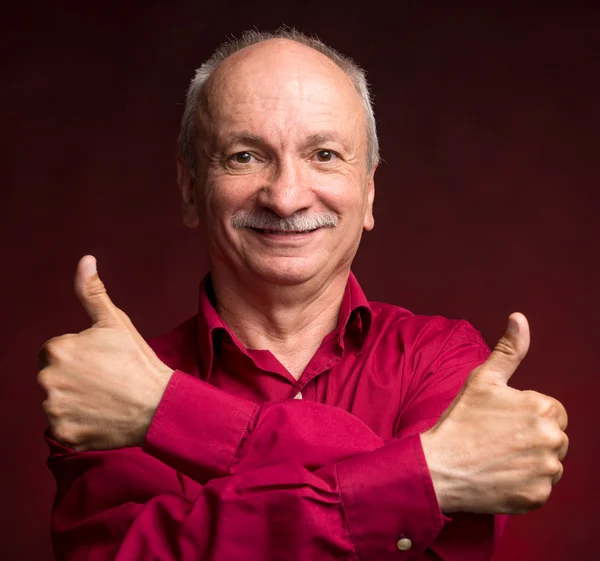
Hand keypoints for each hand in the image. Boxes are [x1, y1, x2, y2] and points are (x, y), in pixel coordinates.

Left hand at [37, 255, 173, 450]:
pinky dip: (79, 424)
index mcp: (56, 350)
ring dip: (75, 401)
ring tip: (106, 399)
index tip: (104, 362)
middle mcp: (47, 380)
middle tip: (107, 380)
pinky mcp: (63, 434)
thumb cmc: (138, 361)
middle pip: (54, 377)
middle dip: (75, 377)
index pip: (57, 352)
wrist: (159, 405)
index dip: (82, 356)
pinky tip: (102, 416)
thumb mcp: (116, 322)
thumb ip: (92, 292)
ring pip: (58, 401)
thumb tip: (85, 260)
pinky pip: (64, 427)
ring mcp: (54, 410)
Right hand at [420, 313, 567, 514]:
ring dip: (531, 461)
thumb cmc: (459, 421)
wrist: (439, 467)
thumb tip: (519, 318)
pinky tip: (500, 475)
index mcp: (542, 409)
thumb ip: (508, 350)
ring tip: (498, 457)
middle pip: (555, 438)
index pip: (552, 412)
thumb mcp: (481, 380)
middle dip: (532, 437)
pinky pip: (541, 487)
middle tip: (497, 439)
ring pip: (550, 463)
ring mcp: (546, 471)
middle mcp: (552, 440)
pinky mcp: (538, 497)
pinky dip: (524, 484)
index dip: (526, 414)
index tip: (502, 421)